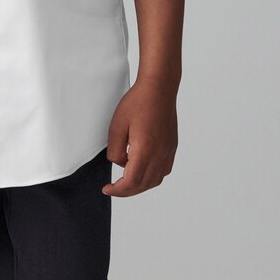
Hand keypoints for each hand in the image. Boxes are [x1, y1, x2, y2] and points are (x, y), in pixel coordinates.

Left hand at [102, 76, 178, 196]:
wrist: (159, 88)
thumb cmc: (138, 103)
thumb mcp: (116, 126)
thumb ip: (115, 150)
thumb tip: (120, 163)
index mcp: (145, 150)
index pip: (131, 182)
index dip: (118, 190)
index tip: (107, 189)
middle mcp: (160, 154)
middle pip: (143, 185)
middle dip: (127, 191)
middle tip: (114, 188)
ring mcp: (168, 151)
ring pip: (155, 180)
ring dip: (140, 185)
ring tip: (126, 181)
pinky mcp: (172, 147)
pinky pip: (163, 170)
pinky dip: (151, 176)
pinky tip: (141, 169)